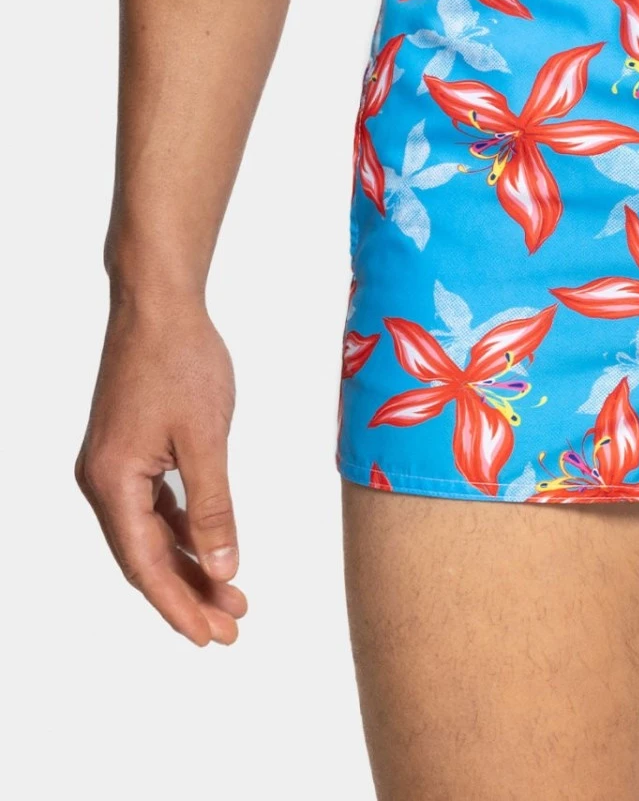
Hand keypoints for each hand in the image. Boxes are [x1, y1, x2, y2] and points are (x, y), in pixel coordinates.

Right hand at [77, 295, 247, 644]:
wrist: (158, 305)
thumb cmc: (182, 361)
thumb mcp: (205, 437)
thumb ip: (214, 505)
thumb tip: (223, 568)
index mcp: (112, 483)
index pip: (146, 566)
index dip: (179, 606)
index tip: (214, 636)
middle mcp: (102, 481)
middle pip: (146, 558)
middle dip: (189, 594)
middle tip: (232, 627)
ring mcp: (112, 466)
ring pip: (151, 534)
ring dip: (189, 564)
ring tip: (232, 596)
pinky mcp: (128, 450)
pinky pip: (153, 506)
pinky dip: (182, 529)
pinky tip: (210, 547)